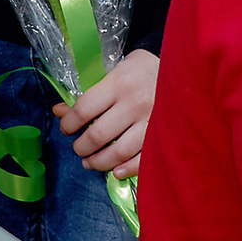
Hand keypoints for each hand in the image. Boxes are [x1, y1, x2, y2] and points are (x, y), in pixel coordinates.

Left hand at [57, 44, 157, 175]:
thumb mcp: (114, 72)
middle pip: (98, 135)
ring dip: (98, 162)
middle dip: (81, 147)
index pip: (83, 110)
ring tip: (90, 162)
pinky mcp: (164, 134)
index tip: (67, 128)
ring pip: (119, 152)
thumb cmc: (142, 70)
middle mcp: (135, 103)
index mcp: (119, 83)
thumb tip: (60, 111)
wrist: (182, 69)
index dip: (68, 124)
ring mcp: (152, 121)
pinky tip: (115, 171)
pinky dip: (127, 170)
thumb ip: (88, 92)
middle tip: (79, 148)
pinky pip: (144, 160)